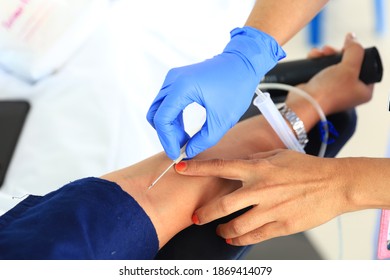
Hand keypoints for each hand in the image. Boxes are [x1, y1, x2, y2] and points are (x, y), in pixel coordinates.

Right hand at [147, 27, 284, 159]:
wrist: (243, 63)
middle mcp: (173, 80)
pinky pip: (166, 103)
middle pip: (156, 114)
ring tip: (185, 139)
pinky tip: (184, 129)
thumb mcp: (223, 119)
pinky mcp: (177, 80)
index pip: (162, 119)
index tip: (175, 155)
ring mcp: (173, 78)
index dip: (167, 140)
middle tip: (181, 147)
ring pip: (159, 110)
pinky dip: (172, 118)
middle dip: (166, 135)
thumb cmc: (236, 86)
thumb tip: (188, 151)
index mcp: (182, 87)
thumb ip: (204, 140)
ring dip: (169, 127)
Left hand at [175, 149, 351, 245]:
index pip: (220, 167)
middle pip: (222, 205)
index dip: (197, 168)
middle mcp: (260, 189)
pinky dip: (238, 239)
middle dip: (203, 213)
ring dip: (221, 230)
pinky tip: (233, 239)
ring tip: (218, 230)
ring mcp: (270, 209)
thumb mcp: (278, 155)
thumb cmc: (306, 167)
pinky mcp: (281, 225)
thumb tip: (236, 164)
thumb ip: (254, 159)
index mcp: (258, 168)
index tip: (180, 168)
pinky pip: (253, 236)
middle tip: (195, 217)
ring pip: (235, 226)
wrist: (334, 184)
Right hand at [290, 33, 373, 115]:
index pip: (366, 66)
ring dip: (326, 55)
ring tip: (319, 53)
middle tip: (329, 50)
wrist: (305, 103)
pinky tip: (313, 56)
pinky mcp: (320, 87)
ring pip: (333, 65)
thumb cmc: (329, 91)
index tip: (346, 48)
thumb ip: (355, 50)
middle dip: (337, 53)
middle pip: (348, 63)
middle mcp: (350, 91)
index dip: (357, 55)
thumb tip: (352, 37)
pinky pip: (322, 69)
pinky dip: (318, 61)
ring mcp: (334, 90)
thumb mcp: (349, 67)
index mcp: (363, 91)